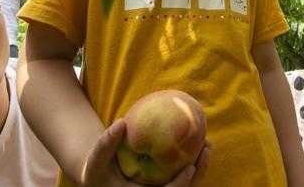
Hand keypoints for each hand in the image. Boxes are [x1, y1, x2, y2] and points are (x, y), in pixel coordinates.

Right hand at [80, 120, 210, 186]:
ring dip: (199, 167)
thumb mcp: (96, 161)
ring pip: (187, 184)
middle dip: (198, 173)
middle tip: (207, 148)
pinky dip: (192, 162)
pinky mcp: (164, 184)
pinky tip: (196, 142)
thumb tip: (122, 122)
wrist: (99, 181)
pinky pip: (181, 175)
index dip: (181, 185)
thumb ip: (106, 144)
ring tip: (207, 144)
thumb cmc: (97, 173)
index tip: (190, 167)